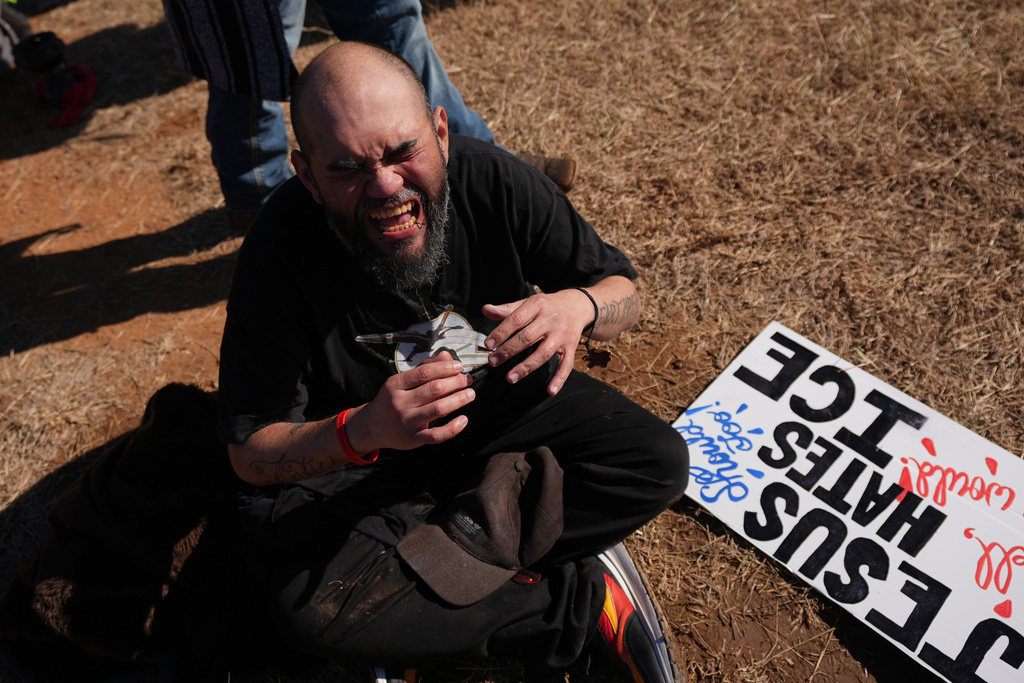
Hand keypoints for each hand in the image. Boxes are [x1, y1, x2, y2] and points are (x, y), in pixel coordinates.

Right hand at [346, 352, 475, 451]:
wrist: (372, 427)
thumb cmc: (392, 400)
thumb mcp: (401, 381)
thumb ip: (424, 368)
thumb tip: (447, 355)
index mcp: (395, 385)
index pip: (424, 373)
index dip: (445, 368)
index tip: (459, 366)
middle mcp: (400, 403)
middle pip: (434, 389)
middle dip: (455, 382)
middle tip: (467, 379)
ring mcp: (407, 422)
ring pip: (438, 409)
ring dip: (458, 400)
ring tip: (471, 394)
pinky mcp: (413, 439)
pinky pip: (437, 435)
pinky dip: (453, 428)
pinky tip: (464, 419)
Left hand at [481, 289, 592, 395]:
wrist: (577, 306)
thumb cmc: (546, 306)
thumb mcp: (528, 303)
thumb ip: (507, 309)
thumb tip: (485, 309)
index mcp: (538, 305)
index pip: (516, 319)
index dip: (501, 332)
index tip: (488, 345)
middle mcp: (551, 319)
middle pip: (527, 337)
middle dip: (508, 351)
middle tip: (493, 362)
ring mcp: (562, 334)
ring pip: (544, 353)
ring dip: (526, 367)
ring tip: (510, 378)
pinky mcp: (571, 346)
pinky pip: (566, 365)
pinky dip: (559, 379)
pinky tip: (550, 391)